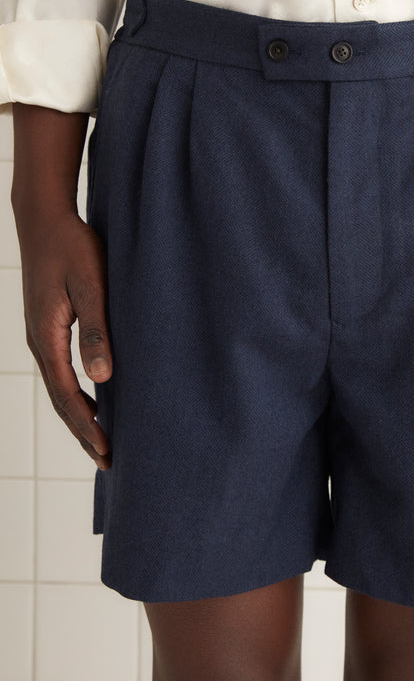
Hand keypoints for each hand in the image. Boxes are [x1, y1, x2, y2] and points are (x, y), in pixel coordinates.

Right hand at [17, 210, 112, 469]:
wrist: (45, 219)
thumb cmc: (73, 248)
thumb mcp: (90, 287)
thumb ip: (96, 331)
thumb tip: (102, 379)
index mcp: (47, 339)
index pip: (69, 397)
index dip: (88, 427)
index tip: (107, 453)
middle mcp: (40, 343)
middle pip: (61, 401)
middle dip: (83, 433)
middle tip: (107, 462)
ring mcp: (40, 336)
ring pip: (60, 389)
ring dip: (79, 416)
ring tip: (100, 440)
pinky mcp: (47, 327)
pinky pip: (60, 372)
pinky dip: (75, 394)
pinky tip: (93, 400)